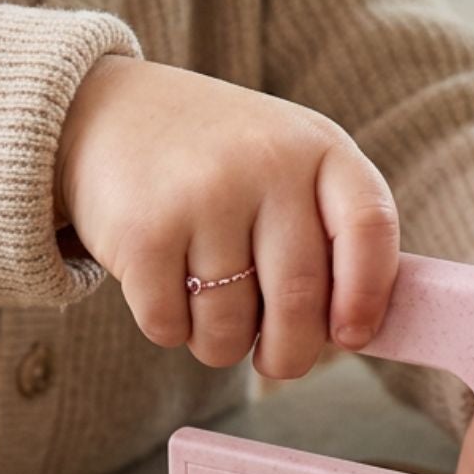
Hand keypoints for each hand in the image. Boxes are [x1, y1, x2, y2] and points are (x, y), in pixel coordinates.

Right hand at [55, 56, 400, 376]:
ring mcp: (202, 195)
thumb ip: (332, 234)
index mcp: (319, 148)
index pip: (368, 227)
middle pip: (300, 299)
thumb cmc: (219, 161)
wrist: (105, 112)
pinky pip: (172, 326)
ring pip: (231, 327)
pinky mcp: (142, 232)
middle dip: (291, 354)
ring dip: (223, 344)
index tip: (351, 336)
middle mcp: (265, 163)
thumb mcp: (289, 165)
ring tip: (211, 308)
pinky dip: (172, 329)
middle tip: (279, 361)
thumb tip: (355, 335)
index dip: (368, 295)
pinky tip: (165, 288)